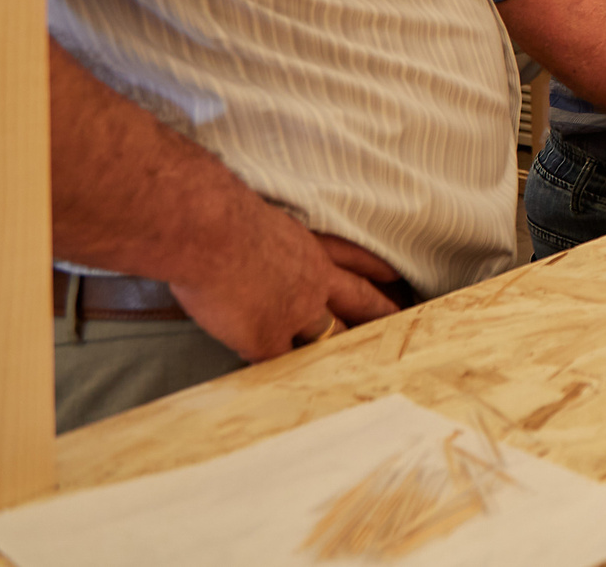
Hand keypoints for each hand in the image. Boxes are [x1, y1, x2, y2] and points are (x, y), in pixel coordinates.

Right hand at [169, 207, 397, 362]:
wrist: (208, 231)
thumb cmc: (219, 216)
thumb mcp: (255, 220)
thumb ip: (262, 239)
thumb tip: (242, 243)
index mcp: (308, 248)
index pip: (351, 258)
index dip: (373, 268)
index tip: (393, 276)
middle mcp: (311, 281)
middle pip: (357, 299)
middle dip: (379, 313)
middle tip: (398, 323)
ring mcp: (294, 314)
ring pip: (328, 338)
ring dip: (338, 351)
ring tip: (359, 370)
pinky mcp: (266, 339)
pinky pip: (281, 364)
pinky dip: (284, 376)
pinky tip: (291, 388)